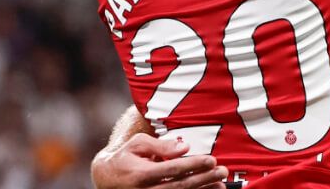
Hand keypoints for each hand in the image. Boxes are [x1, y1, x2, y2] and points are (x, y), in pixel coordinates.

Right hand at [91, 133, 227, 188]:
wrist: (106, 179)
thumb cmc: (125, 157)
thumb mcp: (137, 144)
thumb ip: (160, 145)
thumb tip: (184, 147)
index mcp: (140, 174)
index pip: (172, 170)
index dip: (193, 165)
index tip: (212, 160)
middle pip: (180, 186)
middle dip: (204, 179)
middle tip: (222, 171)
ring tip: (220, 185)